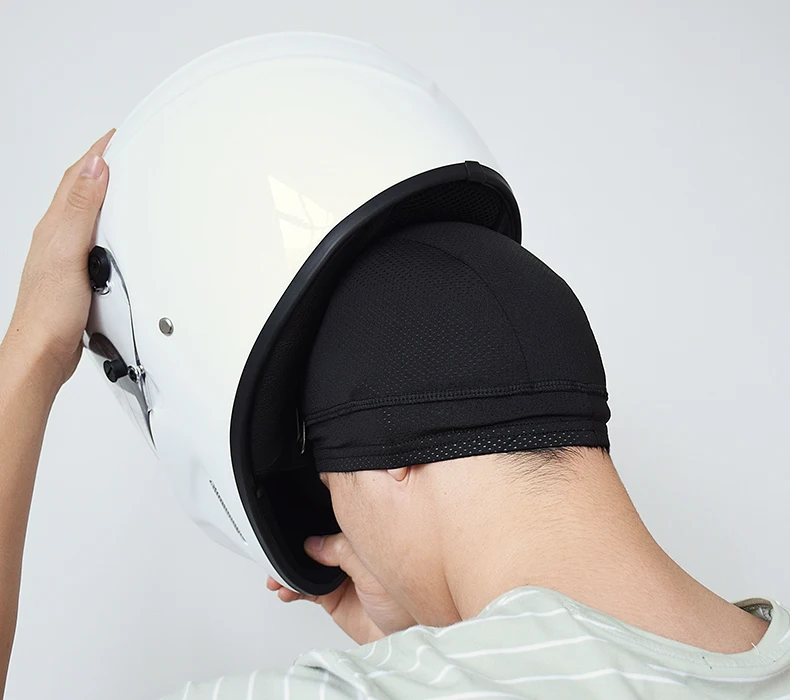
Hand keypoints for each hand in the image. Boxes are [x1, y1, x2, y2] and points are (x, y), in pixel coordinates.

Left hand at [3, 129, 114, 387]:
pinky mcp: (76, 275)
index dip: (98, 153)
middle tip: (121, 153)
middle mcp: (58, 236)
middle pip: (80, 191)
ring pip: (86, 215)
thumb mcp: (69, 251)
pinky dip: (106, 228)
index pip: (78, 177)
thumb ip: (82, 209)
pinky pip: (92, 239)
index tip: (117, 137)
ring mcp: (66, 255)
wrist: (44, 350)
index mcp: (55, 225)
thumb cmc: (51, 309)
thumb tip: (96, 168)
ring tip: (120, 183)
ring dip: (103, 195)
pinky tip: (114, 235)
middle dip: (101, 167)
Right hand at [266, 532, 416, 644]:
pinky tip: (285, 589)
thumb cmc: (406, 601)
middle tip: (278, 551)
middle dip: (293, 547)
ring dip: (288, 570)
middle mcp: (350, 554)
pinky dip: (291, 588)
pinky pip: (304, 589)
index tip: (291, 520)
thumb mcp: (372, 568)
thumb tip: (313, 544)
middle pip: (314, 543)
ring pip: (305, 566)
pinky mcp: (331, 598)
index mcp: (363, 537)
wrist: (405, 640)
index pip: (332, 521)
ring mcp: (339, 576)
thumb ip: (342, 551)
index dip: (311, 520)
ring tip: (277, 576)